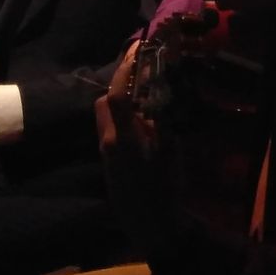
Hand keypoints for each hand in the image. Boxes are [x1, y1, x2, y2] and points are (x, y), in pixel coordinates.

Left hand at [97, 43, 175, 250]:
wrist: (150, 224)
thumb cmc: (163, 188)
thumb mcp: (170, 151)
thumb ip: (162, 122)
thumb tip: (159, 96)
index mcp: (123, 137)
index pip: (115, 96)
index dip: (124, 71)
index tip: (137, 50)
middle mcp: (108, 141)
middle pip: (106, 103)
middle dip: (120, 84)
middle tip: (142, 72)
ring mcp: (106, 152)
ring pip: (108, 116)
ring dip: (122, 101)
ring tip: (146, 94)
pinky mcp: (110, 161)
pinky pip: (113, 129)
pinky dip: (125, 118)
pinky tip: (144, 121)